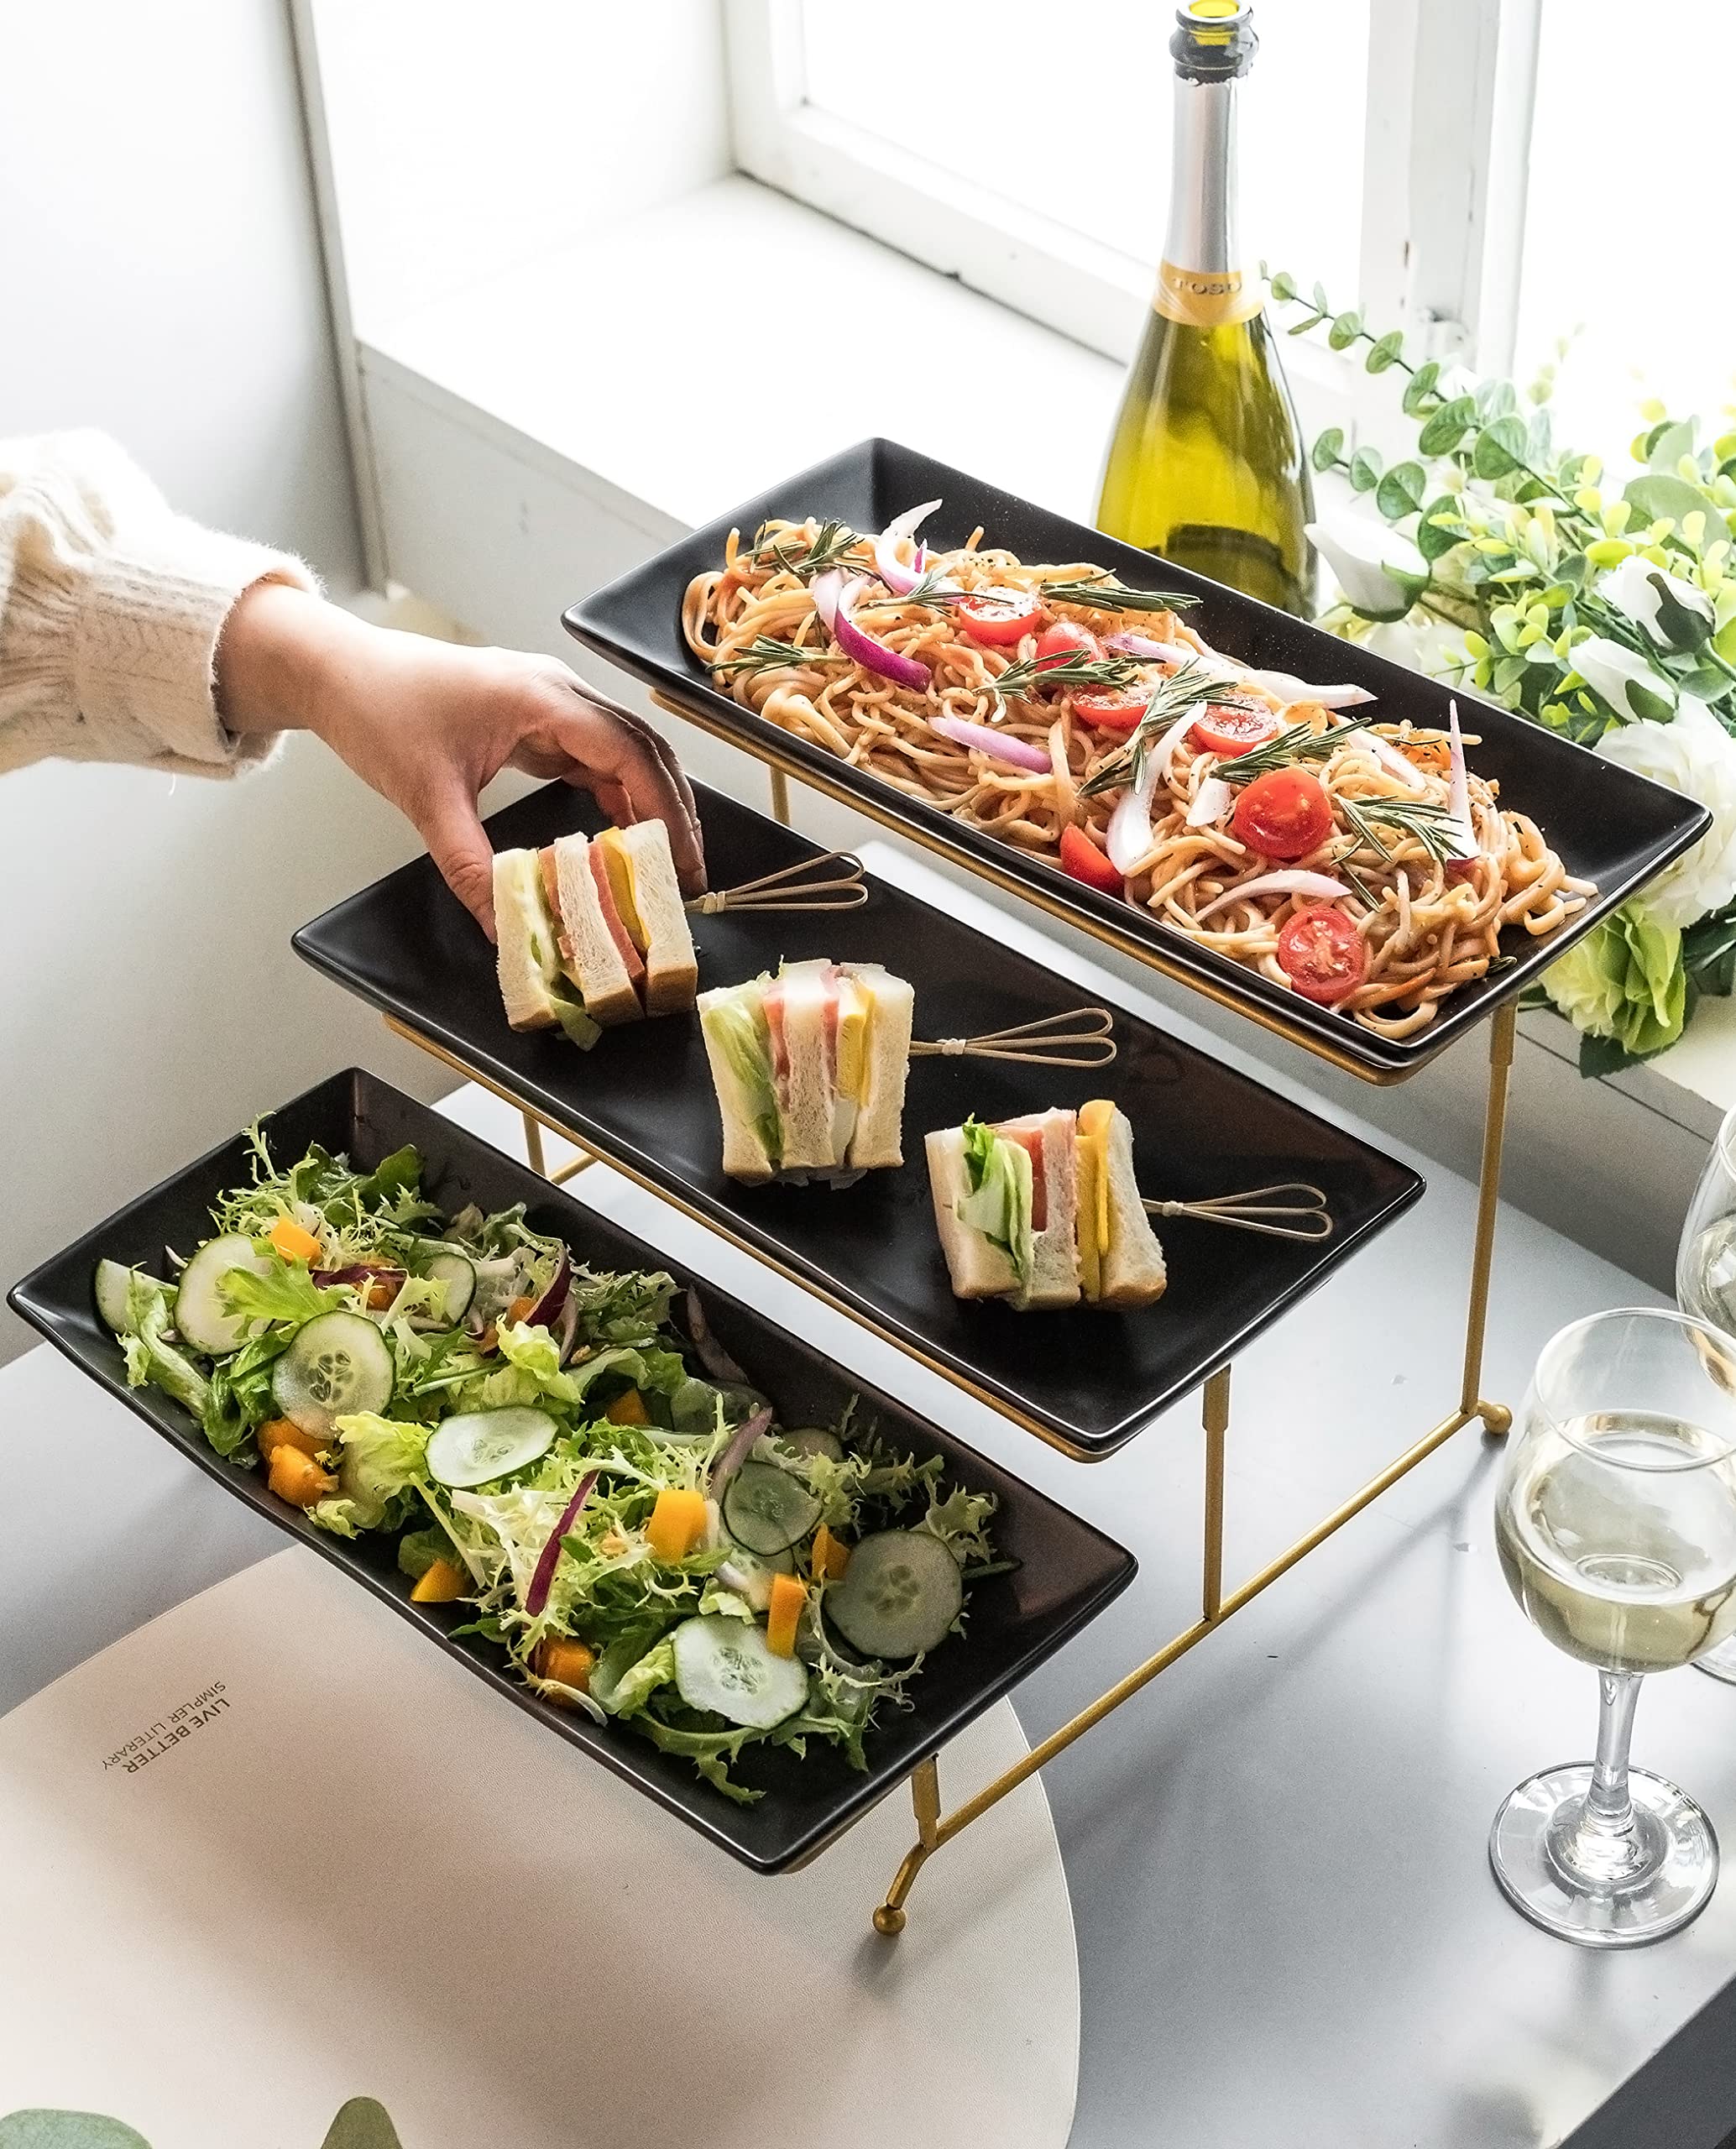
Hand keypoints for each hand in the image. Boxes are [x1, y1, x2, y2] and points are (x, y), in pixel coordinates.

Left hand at [216, 582, 705, 935]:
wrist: (338, 670)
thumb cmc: (378, 711)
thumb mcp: (426, 799)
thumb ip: (471, 867)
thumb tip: (505, 929)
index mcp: (540, 698)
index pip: (628, 752)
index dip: (665, 810)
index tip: (681, 863)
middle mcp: (557, 692)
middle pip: (643, 750)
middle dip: (674, 813)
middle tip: (690, 876)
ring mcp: (549, 703)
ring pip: (624, 753)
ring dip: (648, 806)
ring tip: (664, 867)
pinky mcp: (535, 719)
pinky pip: (593, 758)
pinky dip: (614, 797)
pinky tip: (618, 840)